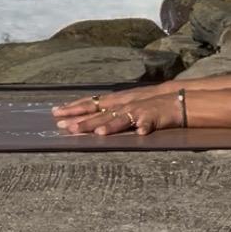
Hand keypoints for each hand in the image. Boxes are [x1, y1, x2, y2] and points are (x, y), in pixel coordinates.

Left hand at [51, 82, 173, 119]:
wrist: (174, 99)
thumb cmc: (147, 103)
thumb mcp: (124, 104)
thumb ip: (107, 110)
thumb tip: (86, 117)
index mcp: (115, 101)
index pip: (91, 103)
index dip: (73, 107)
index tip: (55, 112)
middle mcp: (123, 104)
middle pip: (101, 113)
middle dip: (84, 120)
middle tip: (65, 126)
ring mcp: (139, 110)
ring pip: (122, 118)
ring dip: (111, 125)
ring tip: (99, 132)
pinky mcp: (154, 117)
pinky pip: (149, 123)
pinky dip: (144, 126)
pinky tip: (140, 131)